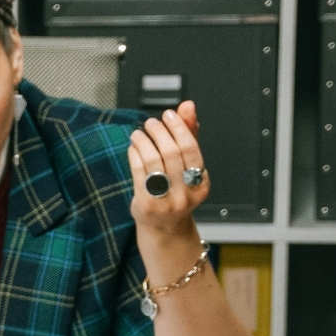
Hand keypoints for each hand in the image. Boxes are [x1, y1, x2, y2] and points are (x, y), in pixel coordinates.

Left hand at [127, 101, 210, 239]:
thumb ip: (189, 135)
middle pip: (172, 153)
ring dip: (144, 141)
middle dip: (159, 132)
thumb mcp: (187, 167)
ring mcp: (166, 201)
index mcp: (201, 183)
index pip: (191, 149)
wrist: (164, 228)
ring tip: (139, 133)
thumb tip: (188, 106)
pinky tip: (134, 147)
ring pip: (154, 161)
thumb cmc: (176, 193)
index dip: (179, 128)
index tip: (169, 115)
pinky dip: (135, 155)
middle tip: (151, 123)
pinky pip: (139, 173)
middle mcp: (186, 194)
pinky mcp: (147, 204)